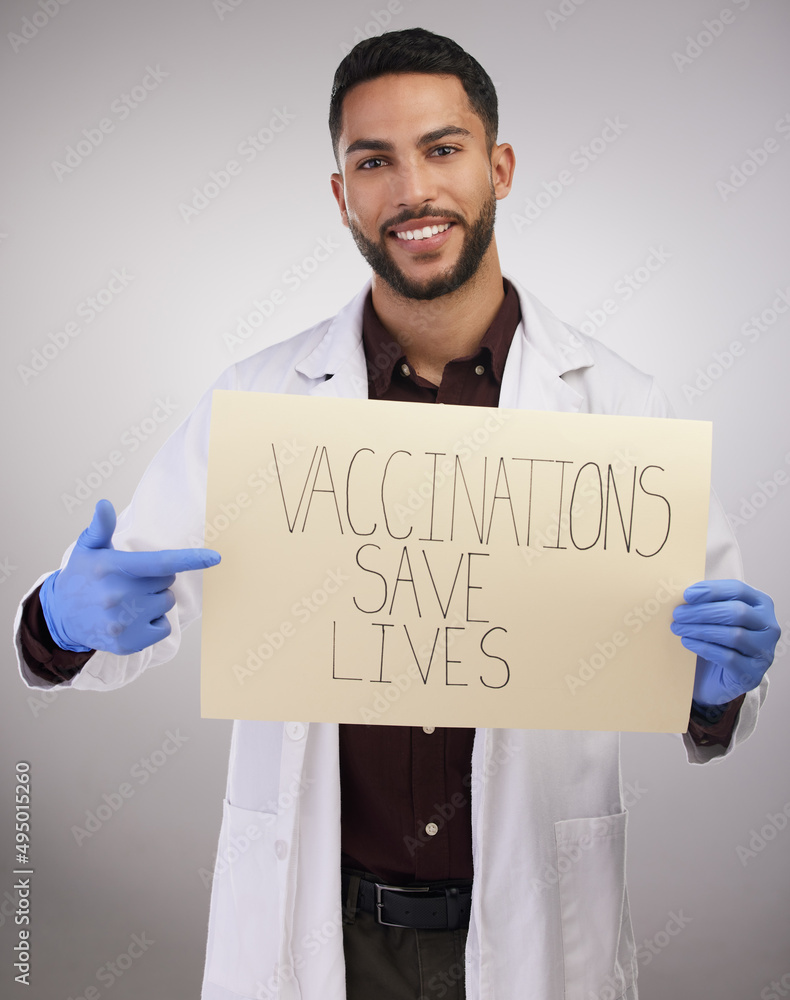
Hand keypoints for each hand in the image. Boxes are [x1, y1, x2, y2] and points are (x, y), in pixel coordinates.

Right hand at [40, 499, 220, 654]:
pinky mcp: (128, 643)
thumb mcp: (87, 548)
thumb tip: (104, 504)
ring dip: (155, 600)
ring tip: (128, 600)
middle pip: (167, 582)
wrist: (60, 617)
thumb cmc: (81, 576)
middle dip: (156, 579)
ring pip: (166, 603)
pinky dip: (153, 623)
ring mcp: (123, 622)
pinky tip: (131, 619)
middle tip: (131, 581)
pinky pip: (163, 627)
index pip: (160, 563)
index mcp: (113, 568)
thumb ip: (100, 527)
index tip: (214, 557)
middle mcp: (118, 595)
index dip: (190, 559)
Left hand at [671, 579, 779, 706]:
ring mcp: (764, 652)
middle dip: (703, 611)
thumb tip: (687, 595)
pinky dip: (703, 647)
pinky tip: (687, 642)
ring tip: (678, 627)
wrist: (719, 677)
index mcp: (762, 605)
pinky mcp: (753, 673)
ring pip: (734, 635)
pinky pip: (728, 657)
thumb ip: (708, 603)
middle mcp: (769, 627)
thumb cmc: (717, 640)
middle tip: (678, 614)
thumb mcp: (715, 617)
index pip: (739, 590)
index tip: (687, 595)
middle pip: (737, 612)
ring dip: (700, 629)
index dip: (712, 591)